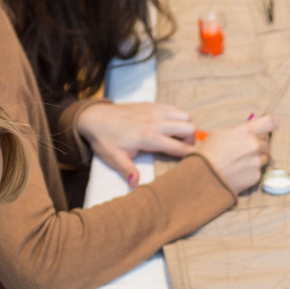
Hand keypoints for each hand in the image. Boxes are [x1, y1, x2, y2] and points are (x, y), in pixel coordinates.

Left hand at [75, 101, 196, 185]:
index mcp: (148, 137)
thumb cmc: (104, 139)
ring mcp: (155, 111)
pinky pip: (174, 108)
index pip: (179, 147)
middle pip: (189, 127)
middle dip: (192, 140)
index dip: (190, 155)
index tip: (194, 161)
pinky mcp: (152, 105)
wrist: (94, 116)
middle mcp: (155, 122)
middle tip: (185, 149)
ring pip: (184, 115)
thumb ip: (127, 170)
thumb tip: (135, 183)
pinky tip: (169, 126)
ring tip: (178, 137)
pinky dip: (178, 117)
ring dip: (186, 126)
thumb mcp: (113, 157)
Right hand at [196, 115, 276, 192]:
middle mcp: (253, 146)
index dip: (272, 123)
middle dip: (257, 146)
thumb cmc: (206, 155)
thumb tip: (251, 126)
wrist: (202, 179)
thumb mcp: (218, 135)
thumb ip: (237, 130)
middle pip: (265, 143)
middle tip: (244, 151)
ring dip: (255, 159)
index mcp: (244, 132)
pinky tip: (238, 172)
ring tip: (238, 163)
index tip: (274, 124)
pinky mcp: (256, 176)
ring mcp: (256, 162)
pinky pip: (258, 171)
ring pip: (263, 157)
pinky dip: (251, 172)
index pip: (269, 122)